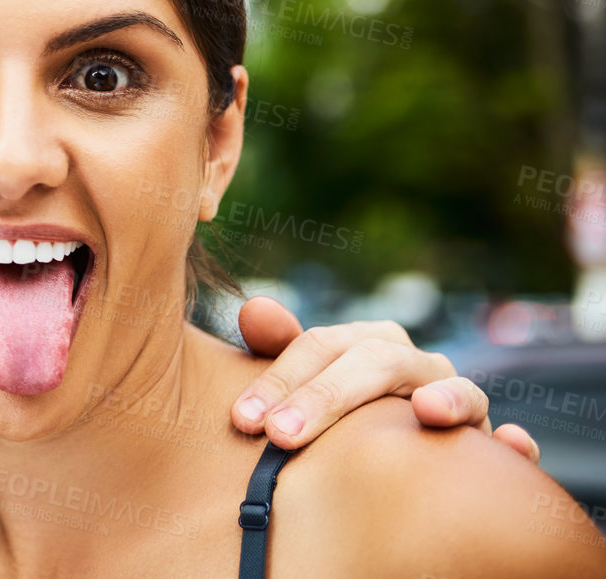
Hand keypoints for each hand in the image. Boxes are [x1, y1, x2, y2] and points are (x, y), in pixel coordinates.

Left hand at [230, 296, 539, 462]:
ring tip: (428, 411)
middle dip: (327, 397)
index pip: (321, 346)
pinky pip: (509, 446)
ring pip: (460, 391)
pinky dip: (513, 444)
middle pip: (377, 364)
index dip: (279, 378)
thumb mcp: (307, 380)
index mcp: (368, 343)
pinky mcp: (489, 447)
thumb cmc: (340, 412)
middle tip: (280, 435)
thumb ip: (278, 348)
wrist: (395, 448)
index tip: (243, 418)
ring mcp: (459, 402)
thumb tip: (252, 309)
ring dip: (451, 398)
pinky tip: (509, 445)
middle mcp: (417, 365)